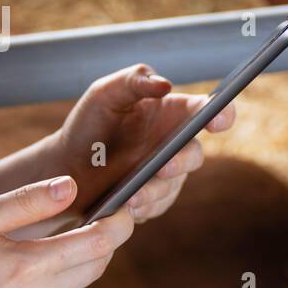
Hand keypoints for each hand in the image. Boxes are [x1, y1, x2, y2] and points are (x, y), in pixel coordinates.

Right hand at [0, 175, 133, 287]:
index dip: (118, 224)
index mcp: (28, 268)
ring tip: (29, 262)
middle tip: (76, 229)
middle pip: (96, 266)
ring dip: (69, 271)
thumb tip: (72, 187)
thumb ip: (28, 202)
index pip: (98, 244)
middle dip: (95, 244)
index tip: (123, 211)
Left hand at [50, 64, 235, 222]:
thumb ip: (134, 80)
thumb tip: (165, 84)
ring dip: (155, 191)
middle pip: (194, 154)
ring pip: (173, 186)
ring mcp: (167, 174)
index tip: (217, 120)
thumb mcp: (105, 93)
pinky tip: (125, 206)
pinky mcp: (154, 199)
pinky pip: (157, 206)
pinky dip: (143, 207)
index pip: (207, 111)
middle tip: (163, 168)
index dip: (222, 114)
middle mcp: (175, 144)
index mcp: (172, 113)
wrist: (66, 166)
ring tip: (131, 197)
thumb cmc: (89, 123)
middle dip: (181, 162)